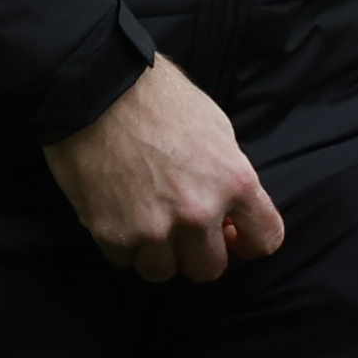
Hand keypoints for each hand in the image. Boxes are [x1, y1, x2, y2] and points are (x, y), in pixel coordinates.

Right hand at [43, 54, 285, 281]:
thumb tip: (228, 206)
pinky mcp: (111, 231)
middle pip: (210, 268)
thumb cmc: (154, 95)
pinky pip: (122, 260)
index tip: (231, 235)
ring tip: (142, 224)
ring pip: (163, 272)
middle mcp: (198, 212)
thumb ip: (226, 173)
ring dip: (155, 253)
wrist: (92, 85)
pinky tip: (114, 215)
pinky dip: (119, 243)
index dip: (248, 242)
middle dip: (197, 252)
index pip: (265, 240)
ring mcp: (154, 226)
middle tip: (179, 230)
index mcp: (233, 182)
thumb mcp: (214, 126)